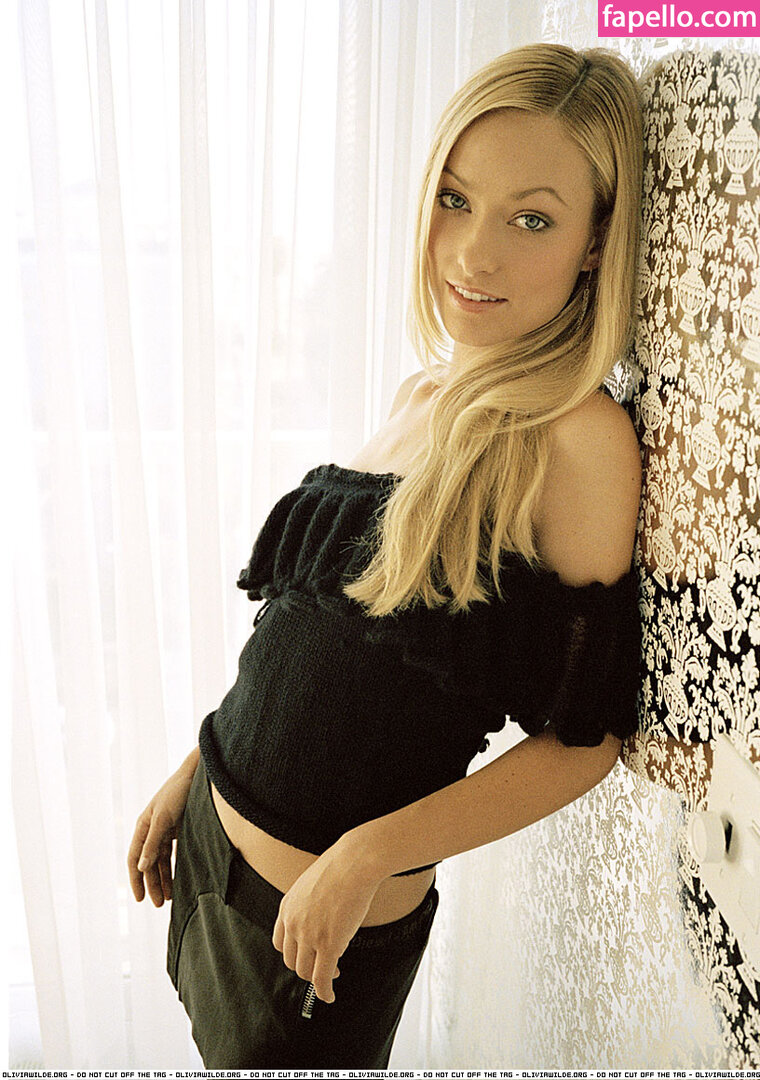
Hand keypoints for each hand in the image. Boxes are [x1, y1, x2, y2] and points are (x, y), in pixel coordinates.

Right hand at [127, 761, 196, 905]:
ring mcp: (166, 830)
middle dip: (152, 884)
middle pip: (149, 863)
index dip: (136, 879)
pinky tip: (179, 880)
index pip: (135, 858)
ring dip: (164, 878)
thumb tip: (141, 868)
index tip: (140, 899)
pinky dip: (175, 867)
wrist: (197, 774)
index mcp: (143, 825)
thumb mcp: (163, 817)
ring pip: (161, 861)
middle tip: (158, 904)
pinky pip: (174, 853)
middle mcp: (152, 830)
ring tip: (170, 897)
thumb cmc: (178, 791)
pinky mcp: (180, 829)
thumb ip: (152, 842)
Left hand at [272, 837, 380, 1003]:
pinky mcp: (328, 945)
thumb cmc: (341, 866)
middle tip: (322, 965)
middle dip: (306, 966)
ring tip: (332, 974)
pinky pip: (322, 978)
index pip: (280, 942)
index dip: (293, 953)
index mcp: (287, 907)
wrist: (355, 862)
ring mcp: (309, 936)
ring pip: (306, 971)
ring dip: (318, 978)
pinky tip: (330, 995)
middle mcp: (293, 923)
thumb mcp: (312, 883)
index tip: (306, 954)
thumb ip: (308, 903)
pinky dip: (324, 991)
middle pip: (291, 960)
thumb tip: (318, 914)